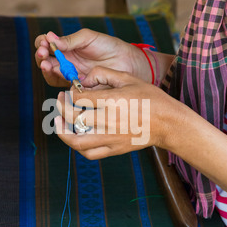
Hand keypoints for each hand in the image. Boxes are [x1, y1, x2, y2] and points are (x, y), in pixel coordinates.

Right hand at [35, 28, 151, 87]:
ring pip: (52, 75)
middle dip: (41, 57)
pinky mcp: (78, 88)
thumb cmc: (108, 46)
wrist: (126, 61)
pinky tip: (60, 75)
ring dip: (46, 70)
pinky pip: (64, 87)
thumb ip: (70, 40)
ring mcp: (71, 75)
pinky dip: (60, 82)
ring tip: (47, 64)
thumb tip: (50, 38)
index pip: (46, 45)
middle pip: (45, 61)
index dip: (41, 43)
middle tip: (43, 53)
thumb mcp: (88, 38)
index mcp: (66, 48)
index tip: (44, 42)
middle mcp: (65, 62)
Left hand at [54, 66, 174, 159]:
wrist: (168, 123)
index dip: (69, 93)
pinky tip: (75, 137)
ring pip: (76, 140)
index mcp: (112, 101)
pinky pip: (89, 153)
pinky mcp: (114, 149)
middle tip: (60, 101)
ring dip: (62, 132)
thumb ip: (105, 73)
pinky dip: (78, 146)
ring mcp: (110, 138)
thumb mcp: (129, 79)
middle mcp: (108, 121)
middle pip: (73, 117)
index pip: (79, 98)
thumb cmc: (151, 98)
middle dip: (61, 107)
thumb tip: (84, 77)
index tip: (69, 91)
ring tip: (58, 123)